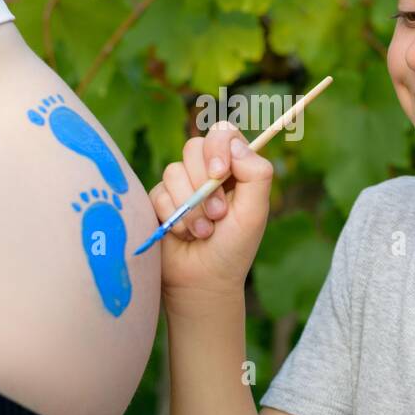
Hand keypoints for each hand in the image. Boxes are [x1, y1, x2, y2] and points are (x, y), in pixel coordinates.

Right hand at [147, 120, 274, 302]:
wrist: (203, 281)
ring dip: (191, 207)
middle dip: (204, 185)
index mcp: (234, 168)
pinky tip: (183, 235)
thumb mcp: (255, 212)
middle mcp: (206, 171)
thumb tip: (234, 144)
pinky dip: (173, 217)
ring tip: (203, 232)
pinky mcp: (159, 200)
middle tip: (218, 215)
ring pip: (174, 171)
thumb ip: (256, 174)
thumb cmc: (233, 248)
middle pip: (194, 147)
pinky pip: (158, 193)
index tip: (220, 172)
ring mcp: (181, 184)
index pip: (223, 133)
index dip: (218, 147)